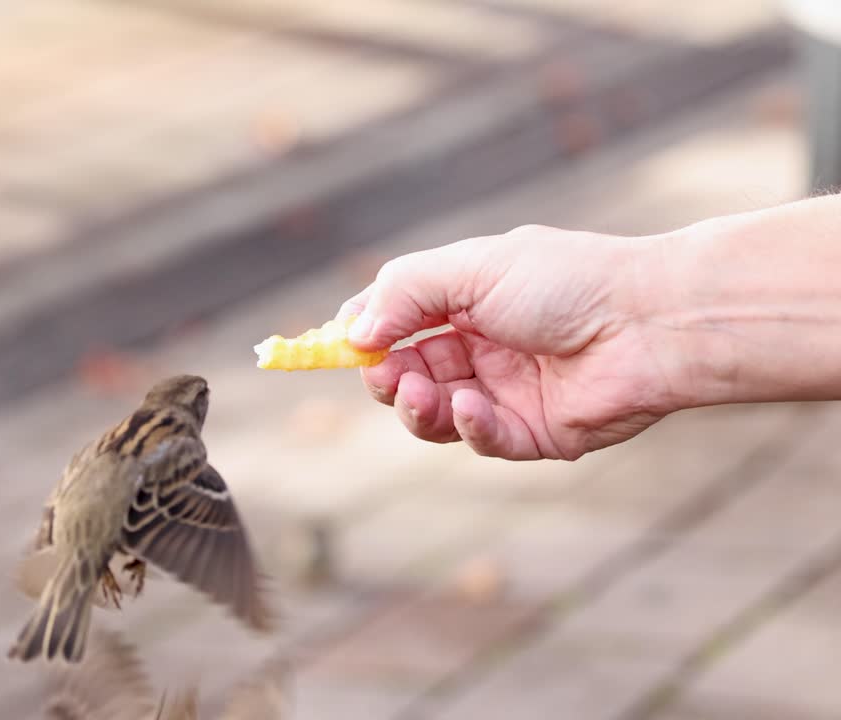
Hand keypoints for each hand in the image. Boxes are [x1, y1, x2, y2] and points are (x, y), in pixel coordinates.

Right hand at [339, 225, 679, 460]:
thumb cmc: (566, 281)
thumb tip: (349, 333)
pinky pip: (481, 439)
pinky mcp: (531, 433)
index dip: (362, 336)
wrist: (650, 322)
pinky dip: (466, 426)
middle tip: (382, 373)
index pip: (395, 322)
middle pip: (406, 374)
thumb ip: (402, 294)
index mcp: (465, 300)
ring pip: (434, 415)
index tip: (331, 346)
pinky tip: (467, 408)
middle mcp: (481, 346)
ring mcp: (504, 392)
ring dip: (416, 406)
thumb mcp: (470, 269)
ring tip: (421, 394)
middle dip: (385, 377)